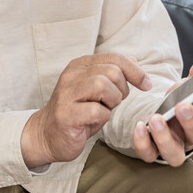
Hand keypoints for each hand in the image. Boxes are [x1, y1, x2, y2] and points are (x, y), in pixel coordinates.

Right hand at [22, 53, 152, 167]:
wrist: (46, 135)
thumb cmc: (76, 113)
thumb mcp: (95, 90)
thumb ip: (112, 74)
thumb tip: (135, 62)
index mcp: (80, 65)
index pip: (114, 58)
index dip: (135, 71)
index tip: (146, 84)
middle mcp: (71, 75)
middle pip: (112, 71)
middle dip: (122, 89)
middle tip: (114, 102)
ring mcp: (66, 94)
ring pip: (103, 86)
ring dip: (112, 101)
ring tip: (104, 109)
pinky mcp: (66, 114)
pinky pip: (97, 110)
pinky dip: (103, 117)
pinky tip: (94, 121)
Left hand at [133, 59, 192, 165]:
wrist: (162, 114)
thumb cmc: (178, 100)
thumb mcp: (187, 86)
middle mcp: (191, 137)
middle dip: (191, 122)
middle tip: (181, 106)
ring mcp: (173, 146)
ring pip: (174, 154)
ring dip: (165, 137)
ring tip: (156, 118)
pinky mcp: (154, 151)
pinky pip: (149, 154)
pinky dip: (143, 142)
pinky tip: (140, 125)